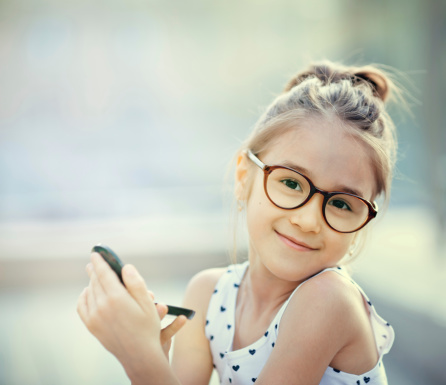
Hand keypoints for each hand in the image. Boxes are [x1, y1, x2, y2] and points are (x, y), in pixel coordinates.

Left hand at [77, 253, 185, 369]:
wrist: (139, 354)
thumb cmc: (147, 327)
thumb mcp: (147, 303)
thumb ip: (136, 283)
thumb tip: (125, 267)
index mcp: (117, 298)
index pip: (104, 273)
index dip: (100, 261)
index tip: (96, 253)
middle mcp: (102, 306)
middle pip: (95, 281)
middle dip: (95, 270)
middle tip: (94, 261)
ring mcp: (94, 317)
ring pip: (89, 292)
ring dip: (92, 282)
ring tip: (95, 276)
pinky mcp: (91, 326)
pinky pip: (82, 305)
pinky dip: (84, 296)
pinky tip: (89, 292)